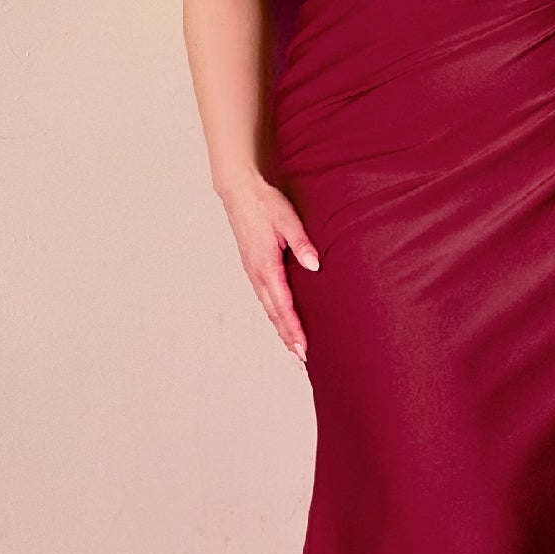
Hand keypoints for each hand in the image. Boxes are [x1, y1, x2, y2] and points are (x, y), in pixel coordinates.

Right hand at [217, 170, 320, 362]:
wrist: (239, 193)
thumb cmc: (264, 204)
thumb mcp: (288, 221)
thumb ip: (302, 244)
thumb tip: (314, 265)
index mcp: (266, 266)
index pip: (283, 306)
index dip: (294, 329)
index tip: (304, 347)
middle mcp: (257, 274)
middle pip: (275, 314)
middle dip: (288, 339)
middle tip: (302, 360)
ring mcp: (253, 272)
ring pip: (268, 309)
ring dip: (281, 330)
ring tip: (293, 349)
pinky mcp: (253, 268)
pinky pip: (265, 298)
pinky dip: (274, 315)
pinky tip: (281, 322)